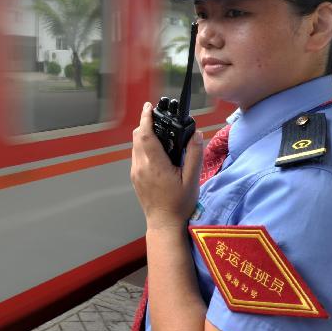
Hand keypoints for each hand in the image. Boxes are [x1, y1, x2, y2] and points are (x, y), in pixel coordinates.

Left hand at [130, 102, 203, 230]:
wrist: (164, 223)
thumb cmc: (179, 204)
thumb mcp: (192, 179)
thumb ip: (194, 155)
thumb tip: (196, 134)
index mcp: (155, 165)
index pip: (146, 135)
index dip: (146, 118)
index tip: (148, 107)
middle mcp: (141, 166)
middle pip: (138, 137)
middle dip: (146, 123)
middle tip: (157, 116)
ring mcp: (136, 172)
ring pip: (135, 146)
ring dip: (144, 135)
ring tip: (159, 132)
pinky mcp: (134, 177)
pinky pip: (136, 155)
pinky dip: (143, 146)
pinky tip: (156, 150)